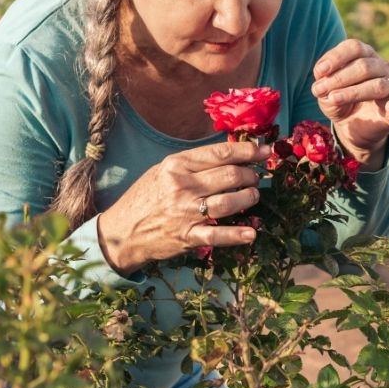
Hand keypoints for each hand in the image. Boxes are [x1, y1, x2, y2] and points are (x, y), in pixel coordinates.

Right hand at [96, 140, 270, 274]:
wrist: (123, 230)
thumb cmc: (146, 197)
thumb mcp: (163, 171)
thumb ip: (192, 164)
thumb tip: (228, 155)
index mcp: (176, 165)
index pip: (220, 153)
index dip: (248, 151)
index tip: (265, 151)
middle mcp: (182, 186)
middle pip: (230, 175)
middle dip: (250, 175)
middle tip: (255, 177)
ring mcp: (186, 212)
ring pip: (229, 202)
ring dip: (249, 198)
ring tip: (253, 196)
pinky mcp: (188, 236)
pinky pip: (218, 235)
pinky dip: (237, 235)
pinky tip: (251, 233)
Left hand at [310, 39, 388, 170]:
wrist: (352, 126)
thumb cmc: (339, 100)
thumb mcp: (325, 92)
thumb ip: (323, 84)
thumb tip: (321, 83)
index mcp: (364, 55)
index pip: (354, 47)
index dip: (336, 57)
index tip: (319, 71)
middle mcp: (381, 67)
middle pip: (364, 66)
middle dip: (338, 78)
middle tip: (318, 90)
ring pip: (377, 84)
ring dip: (353, 92)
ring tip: (333, 98)